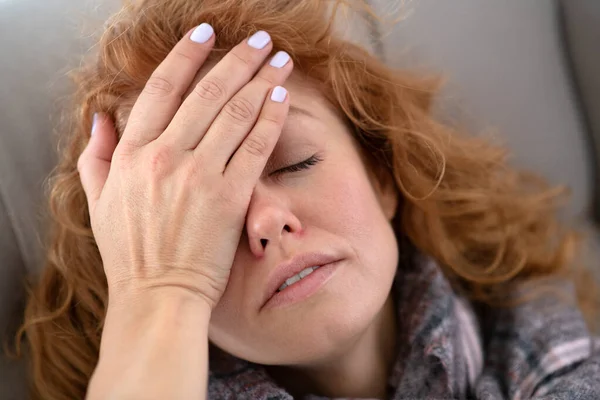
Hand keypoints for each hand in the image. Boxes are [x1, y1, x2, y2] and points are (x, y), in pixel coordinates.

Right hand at [77, 26, 292, 309]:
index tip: (207, 32)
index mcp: (132, 152)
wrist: (157, 295)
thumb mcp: (98, 201)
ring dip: (260, 81)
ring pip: (235, 114)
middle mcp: (165, 156)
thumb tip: (103, 116)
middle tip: (259, 39)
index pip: (163, 88)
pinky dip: (269, 120)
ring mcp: (198, 176)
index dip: (187, 54)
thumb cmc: (130, 252)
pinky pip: (254, 148)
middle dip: (237, 59)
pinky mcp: (229, 198)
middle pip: (207, 92)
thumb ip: (96, 154)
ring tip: (279, 60)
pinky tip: (281, 99)